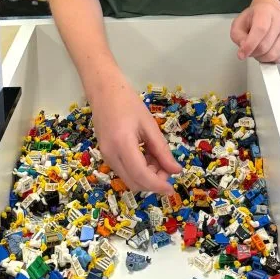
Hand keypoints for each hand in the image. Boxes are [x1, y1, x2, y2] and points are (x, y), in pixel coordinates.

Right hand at [89, 77, 181, 195]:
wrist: (103, 90)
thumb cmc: (128, 102)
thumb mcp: (149, 125)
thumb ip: (162, 150)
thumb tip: (175, 170)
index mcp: (122, 145)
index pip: (141, 176)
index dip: (158, 185)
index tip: (172, 188)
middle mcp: (110, 155)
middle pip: (134, 183)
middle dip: (153, 182)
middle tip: (167, 168)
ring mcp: (105, 156)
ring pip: (128, 179)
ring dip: (146, 176)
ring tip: (157, 158)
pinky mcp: (105, 154)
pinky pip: (123, 170)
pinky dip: (137, 170)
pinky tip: (146, 155)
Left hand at [230, 0, 279, 63]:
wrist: (271, 12)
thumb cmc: (255, 18)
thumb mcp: (239, 23)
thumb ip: (237, 36)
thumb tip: (244, 48)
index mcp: (265, 11)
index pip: (260, 30)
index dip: (250, 45)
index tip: (242, 54)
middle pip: (265, 46)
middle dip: (254, 53)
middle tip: (250, 50)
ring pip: (274, 54)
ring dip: (262, 58)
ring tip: (259, 50)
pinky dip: (272, 60)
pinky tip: (268, 51)